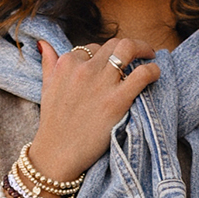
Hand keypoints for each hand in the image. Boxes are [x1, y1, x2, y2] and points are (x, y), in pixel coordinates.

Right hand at [28, 37, 158, 181]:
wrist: (57, 154)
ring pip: (128, 49)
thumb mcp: (46, 88)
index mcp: (67, 63)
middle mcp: (84, 68)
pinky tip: (155, 74)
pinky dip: (153, 70)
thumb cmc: (54, 124)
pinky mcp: (117, 100)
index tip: (113, 64)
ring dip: (143, 49)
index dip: (105, 55)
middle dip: (129, 46)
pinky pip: (142, 74)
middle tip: (140, 53)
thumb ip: (49, 64)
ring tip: (150, 56)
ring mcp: (101, 83)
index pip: (93, 47)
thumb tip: (43, 44)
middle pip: (114, 44)